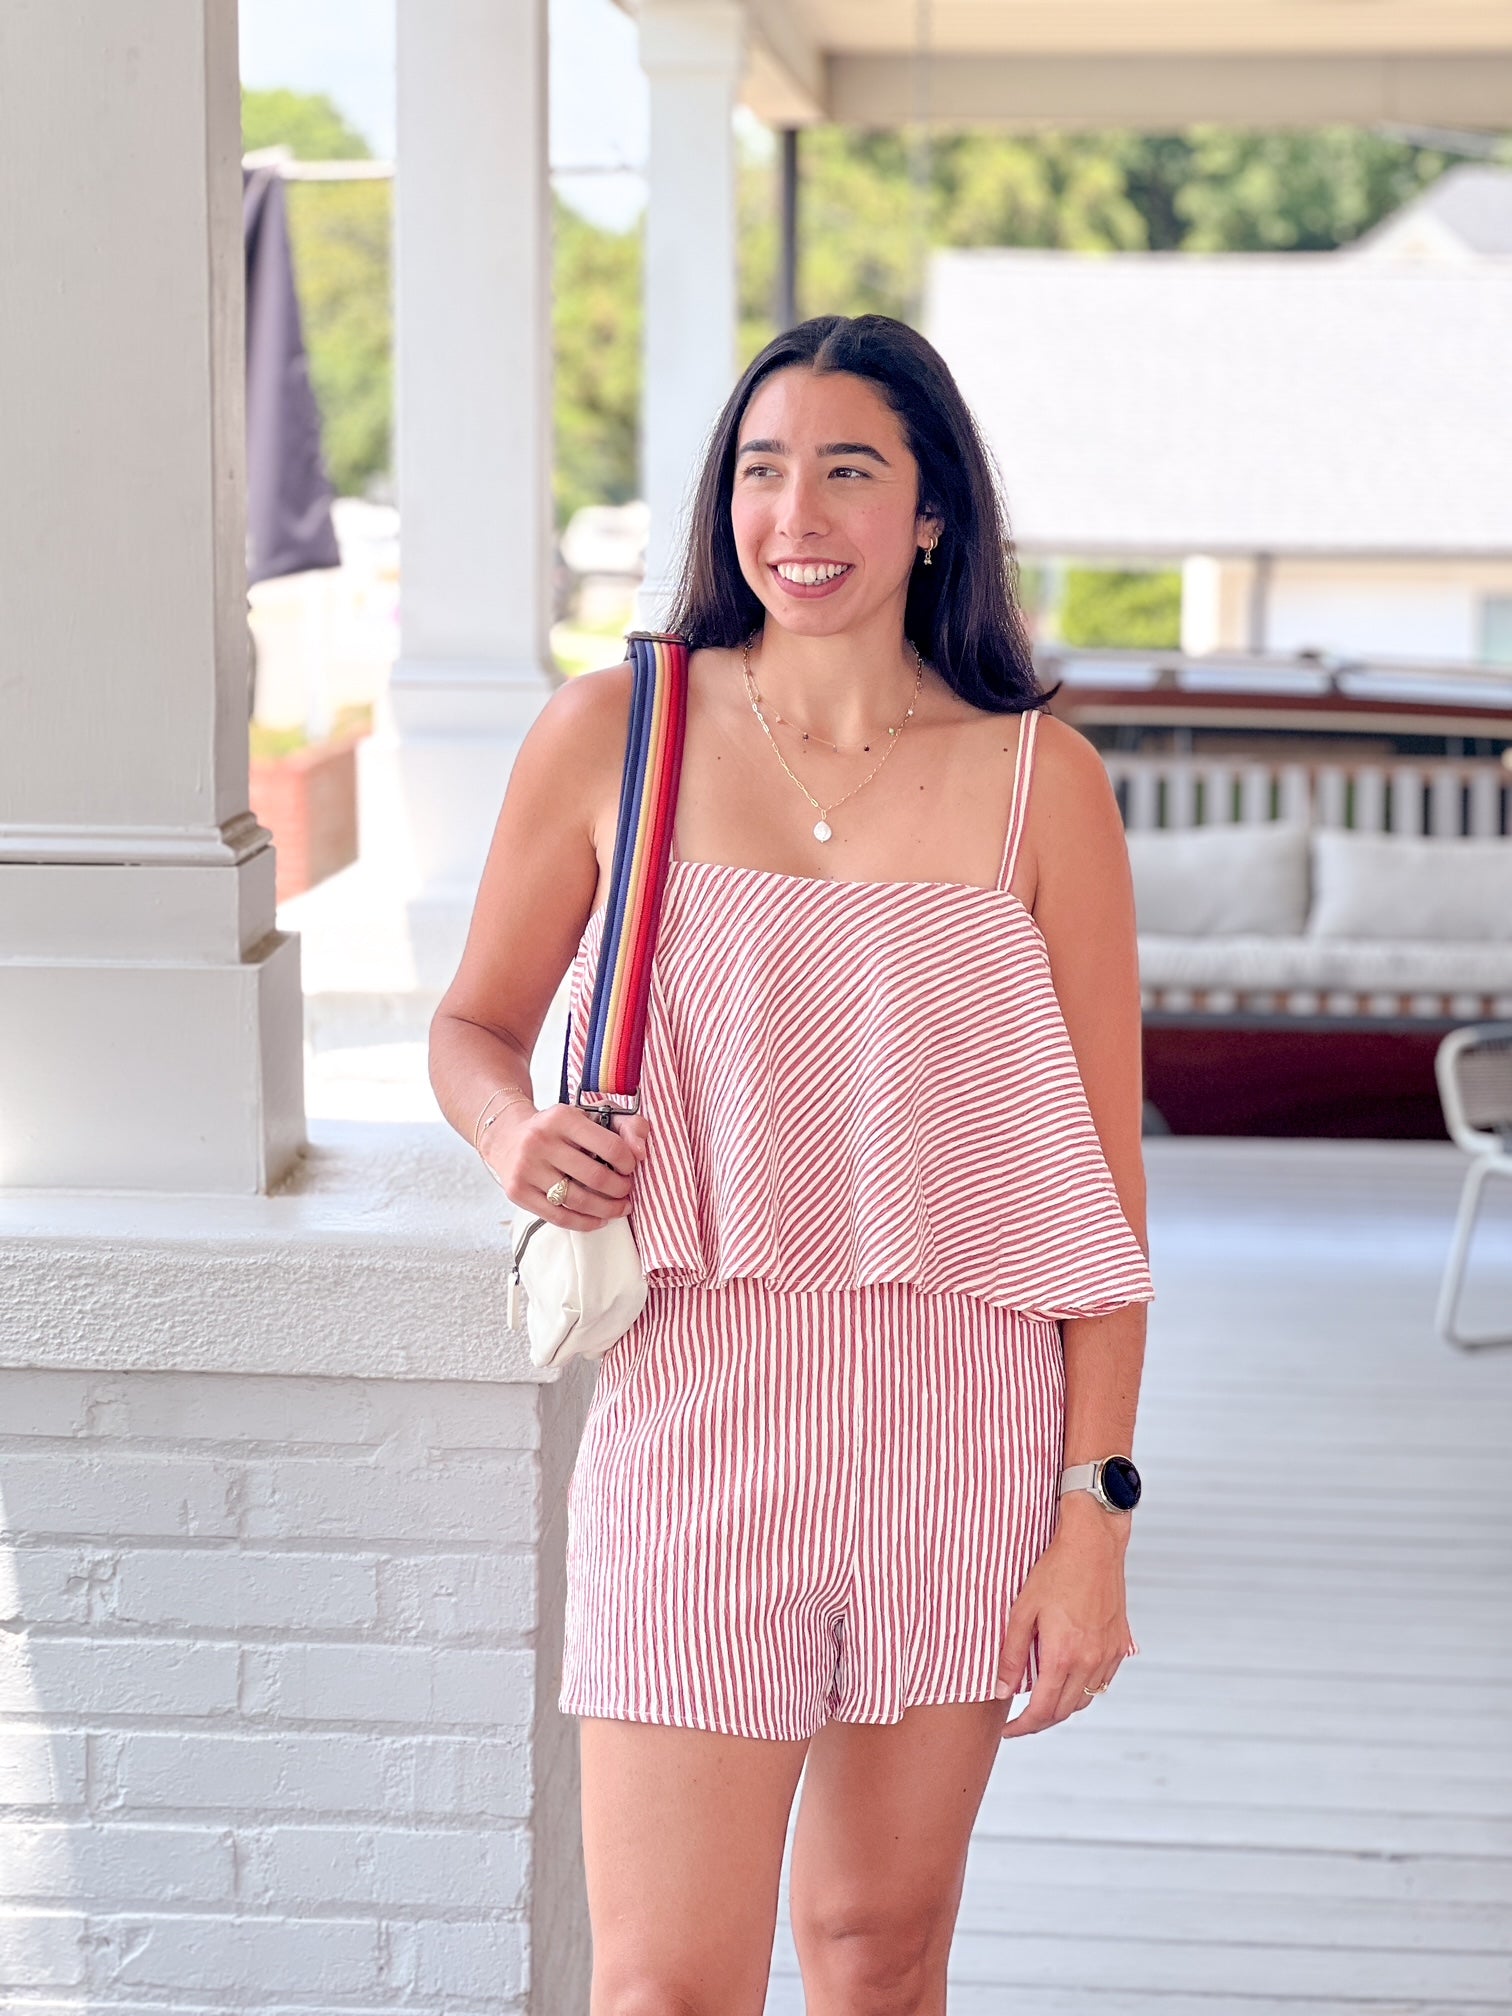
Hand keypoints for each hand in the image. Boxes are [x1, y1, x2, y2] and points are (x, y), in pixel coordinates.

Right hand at [482, 1102, 649, 1227]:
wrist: (508, 1137)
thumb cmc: (558, 1128)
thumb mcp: (590, 1115)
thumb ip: (627, 1125)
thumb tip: (642, 1152)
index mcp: (562, 1117)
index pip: (610, 1146)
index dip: (629, 1162)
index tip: (631, 1167)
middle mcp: (540, 1141)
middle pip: (595, 1177)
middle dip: (620, 1189)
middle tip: (627, 1190)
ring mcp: (526, 1168)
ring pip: (578, 1201)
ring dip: (607, 1209)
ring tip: (619, 1208)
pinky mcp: (518, 1191)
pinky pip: (559, 1216)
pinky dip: (585, 1222)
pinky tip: (599, 1219)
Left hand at [994, 1496, 1134, 1739]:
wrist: (1093, 1545)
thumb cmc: (1056, 1571)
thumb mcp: (1022, 1610)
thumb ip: (1012, 1655)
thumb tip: (1002, 1690)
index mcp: (1062, 1655)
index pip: (1042, 1710)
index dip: (1022, 1727)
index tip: (1007, 1730)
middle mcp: (1089, 1660)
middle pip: (1064, 1711)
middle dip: (1039, 1722)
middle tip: (1019, 1720)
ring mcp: (1108, 1654)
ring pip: (1085, 1699)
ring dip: (1062, 1708)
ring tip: (1041, 1701)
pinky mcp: (1120, 1645)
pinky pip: (1102, 1681)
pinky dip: (1083, 1689)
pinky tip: (1068, 1679)